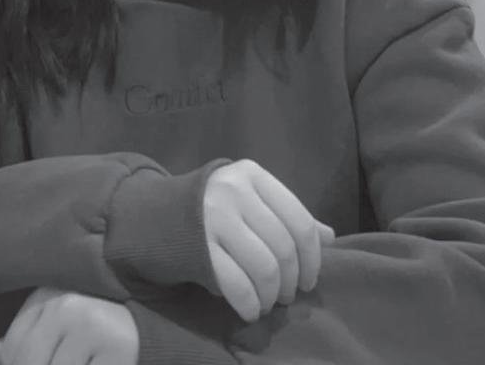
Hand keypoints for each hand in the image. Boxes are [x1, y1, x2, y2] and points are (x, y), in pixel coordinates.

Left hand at [0, 287, 138, 364]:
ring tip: (80, 358)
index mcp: (48, 295)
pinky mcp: (117, 347)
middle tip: (68, 359)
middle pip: (28, 364)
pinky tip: (96, 364)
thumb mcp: (55, 325)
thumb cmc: (97, 324)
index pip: (13, 350)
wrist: (158, 315)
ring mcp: (92, 325)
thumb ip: (18, 341)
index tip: (49, 358)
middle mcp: (66, 304)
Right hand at [203, 159, 334, 321]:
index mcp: (252, 175)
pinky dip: (250, 304)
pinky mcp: (197, 246)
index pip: (299, 220)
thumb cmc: (212, 207)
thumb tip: (329, 237)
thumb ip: (287, 215)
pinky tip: (251, 310)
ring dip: (272, 295)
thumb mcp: (250, 199)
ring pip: (264, 267)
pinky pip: (236, 284)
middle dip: (291, 281)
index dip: (312, 258)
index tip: (309, 280)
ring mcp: (213, 217)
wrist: (155, 215)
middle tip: (287, 295)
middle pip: (283, 247)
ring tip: (268, 302)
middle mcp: (233, 191)